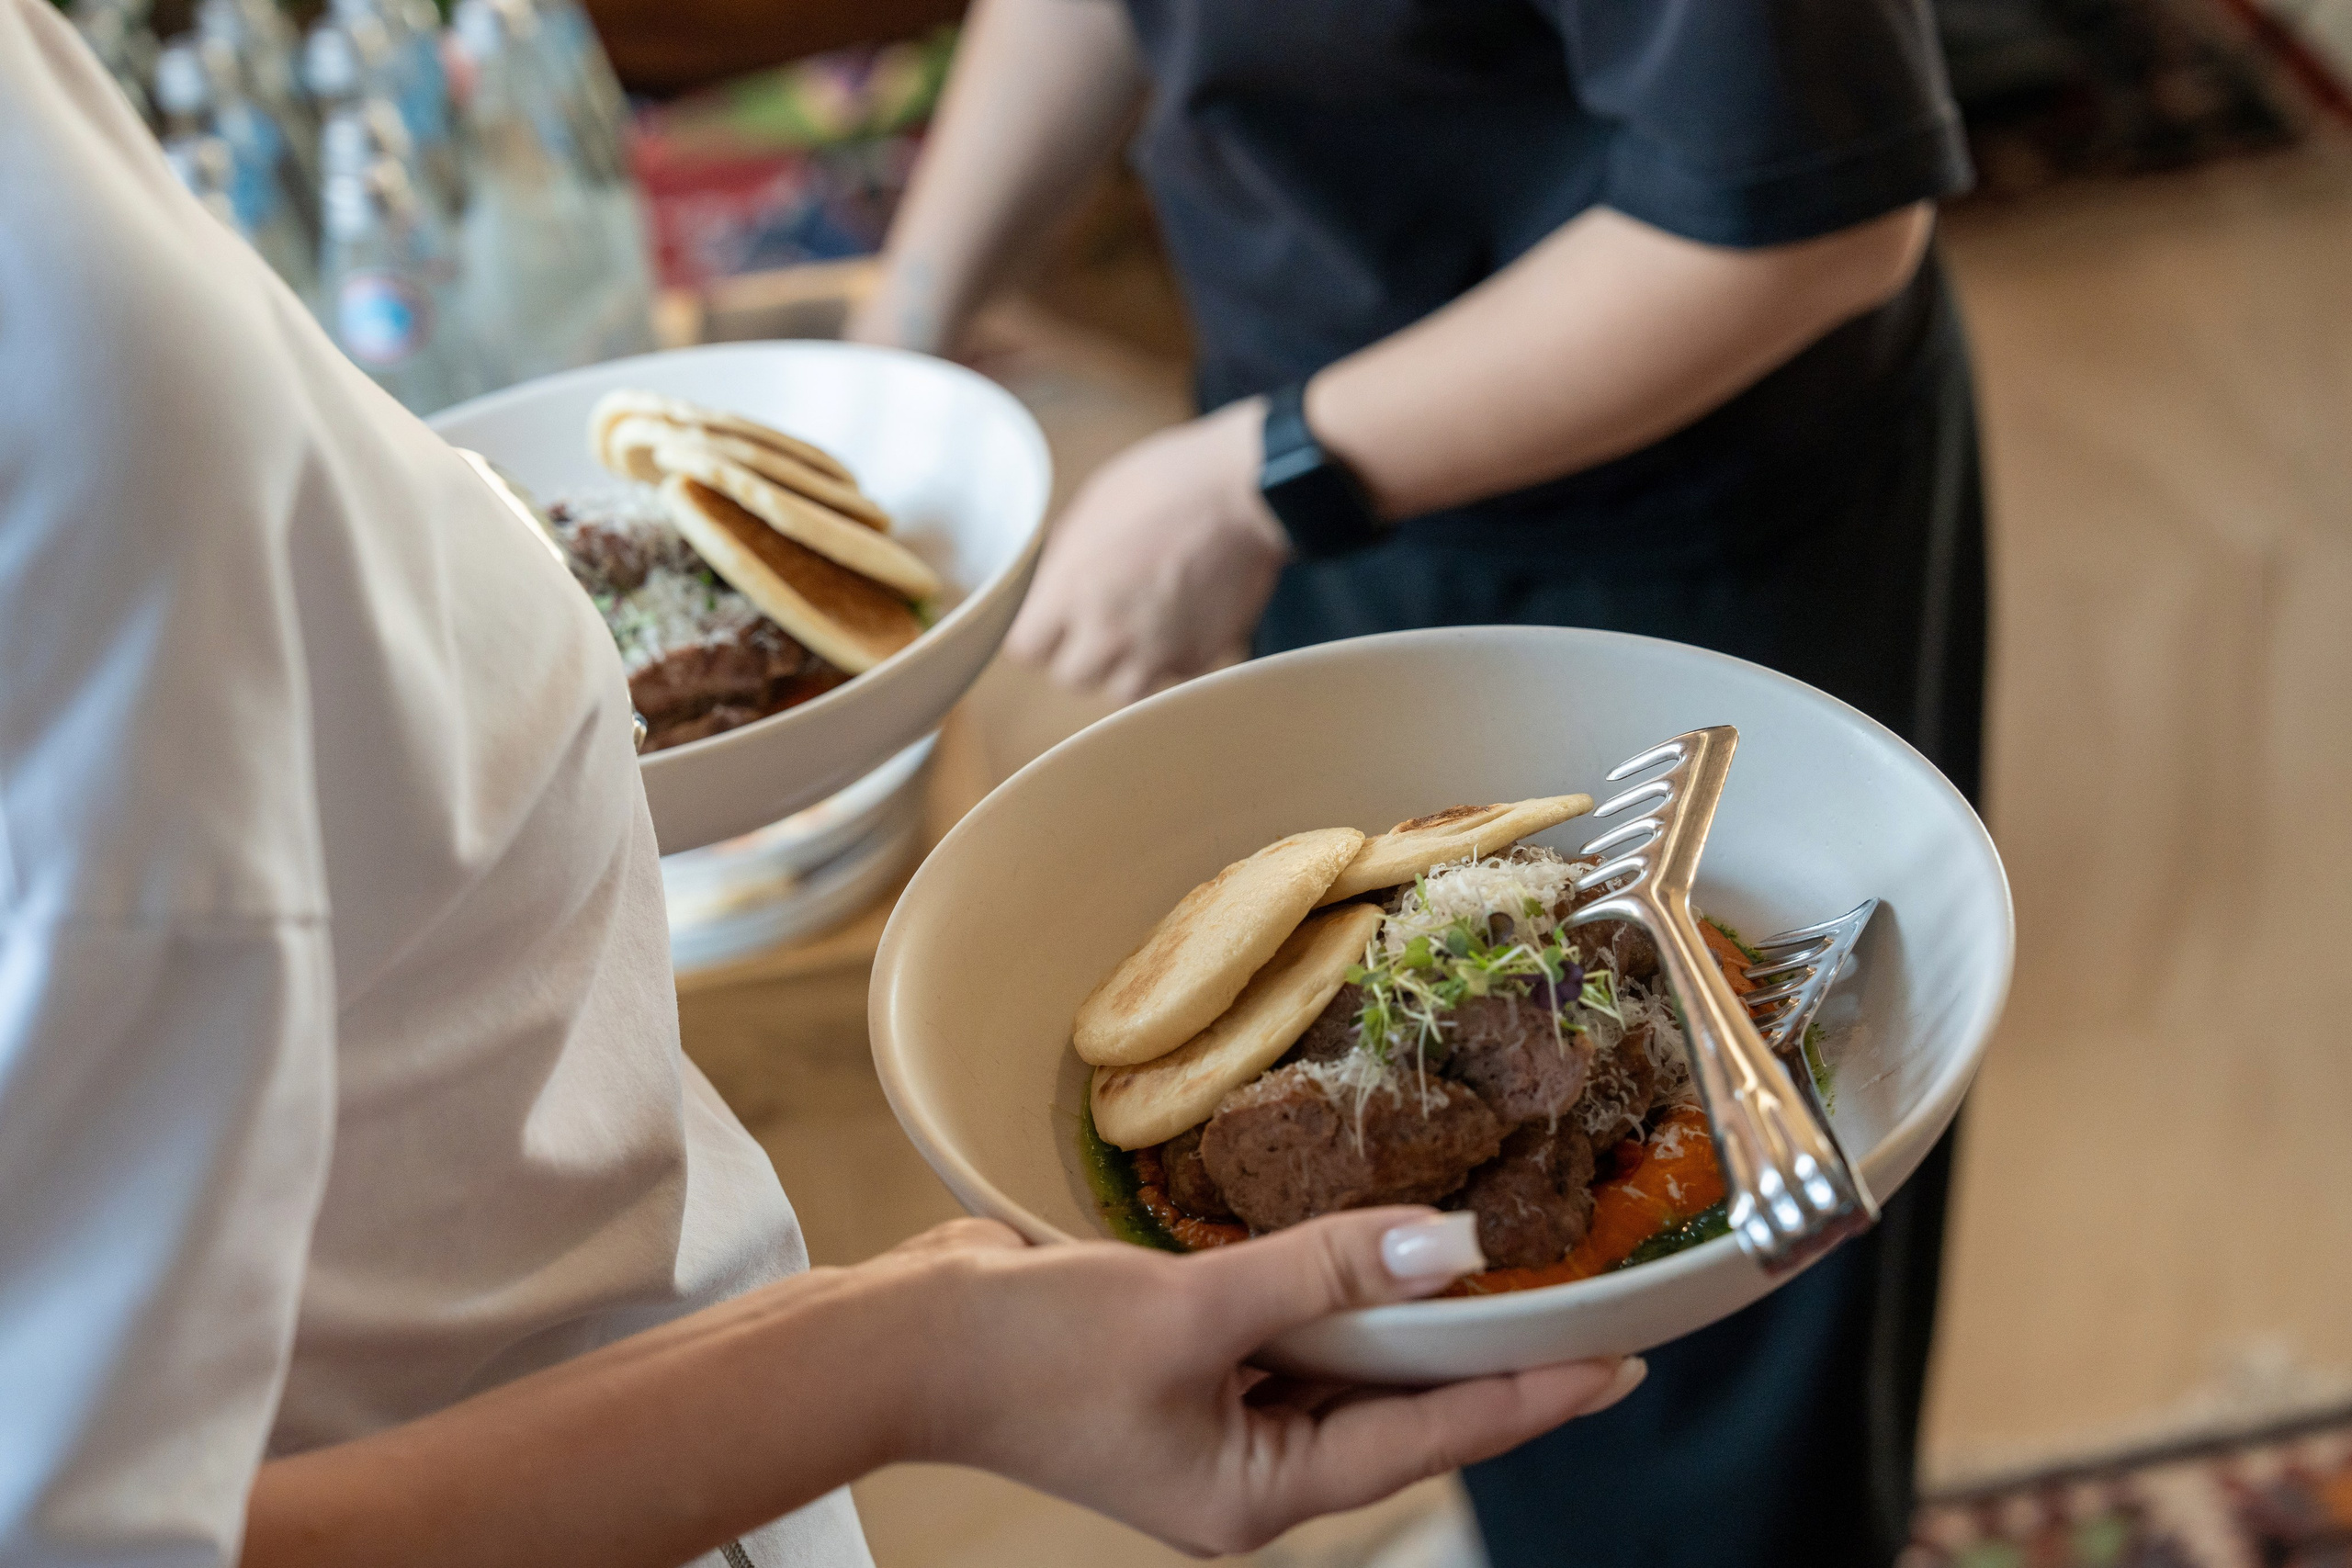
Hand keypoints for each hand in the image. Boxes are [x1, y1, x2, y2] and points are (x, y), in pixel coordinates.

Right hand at [882, 1209, 1642, 1556]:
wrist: (902, 1343)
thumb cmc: (1032, 1353)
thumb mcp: (1193, 1312)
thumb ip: (1327, 1273)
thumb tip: (1452, 1246)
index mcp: (1256, 1493)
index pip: (1429, 1437)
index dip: (1528, 1395)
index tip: (1617, 1361)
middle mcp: (1246, 1467)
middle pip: (1397, 1409)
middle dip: (1484, 1358)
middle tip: (1585, 1308)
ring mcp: (1212, 1418)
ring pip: (1343, 1368)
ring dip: (1408, 1319)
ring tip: (1503, 1270)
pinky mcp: (1182, 1366)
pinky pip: (1285, 1333)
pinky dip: (1333, 1294)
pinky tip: (1375, 1249)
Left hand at [1005, 399, 1291, 703]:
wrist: (1242, 492)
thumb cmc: (1167, 482)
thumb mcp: (1094, 506)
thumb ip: (1068, 559)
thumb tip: (1058, 584)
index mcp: (1070, 588)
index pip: (1027, 649)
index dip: (1039, 636)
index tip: (1051, 624)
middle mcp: (1107, 630)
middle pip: (1071, 678)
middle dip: (1080, 656)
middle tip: (1099, 626)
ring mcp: (1155, 650)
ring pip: (1121, 691)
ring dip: (1125, 668)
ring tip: (1140, 632)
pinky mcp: (1199, 656)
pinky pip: (1173, 676)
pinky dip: (1173, 658)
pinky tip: (1182, 621)